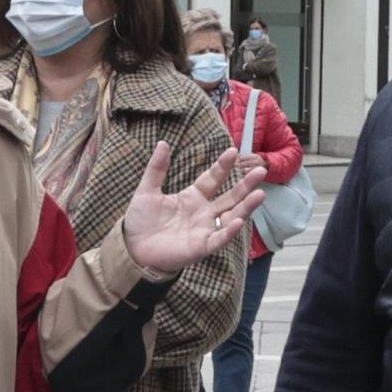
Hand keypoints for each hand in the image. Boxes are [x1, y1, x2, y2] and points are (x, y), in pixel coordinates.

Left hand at [121, 144, 267, 274]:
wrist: (131, 248)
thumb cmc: (141, 221)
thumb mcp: (147, 190)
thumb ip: (157, 169)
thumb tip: (162, 143)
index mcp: (193, 197)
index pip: (212, 178)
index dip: (222, 166)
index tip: (233, 151)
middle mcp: (203, 212)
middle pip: (230, 196)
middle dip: (245, 185)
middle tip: (261, 170)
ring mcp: (204, 229)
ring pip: (231, 216)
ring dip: (246, 207)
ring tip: (260, 194)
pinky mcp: (201, 247)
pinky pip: (219, 239)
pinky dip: (229, 231)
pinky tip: (238, 221)